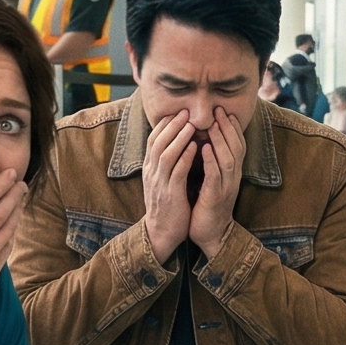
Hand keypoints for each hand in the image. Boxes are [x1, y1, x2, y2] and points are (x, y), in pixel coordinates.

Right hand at [140, 111, 197, 265]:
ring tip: (191, 124)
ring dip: (179, 137)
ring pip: (166, 154)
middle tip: (185, 111)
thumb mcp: (161, 181)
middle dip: (172, 125)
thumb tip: (175, 144)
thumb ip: (166, 163)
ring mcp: (160, 184)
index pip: (153, 140)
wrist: (161, 233)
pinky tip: (195, 147)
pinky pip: (177, 172)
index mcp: (149, 169)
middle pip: (158, 142)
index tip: (177, 112)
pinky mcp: (170, 195)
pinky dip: (186, 157)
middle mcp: (151, 173)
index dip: (164, 125)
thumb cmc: (166, 206)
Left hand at [188, 113, 244, 260]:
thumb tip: (204, 142)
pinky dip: (210, 161)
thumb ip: (212, 163)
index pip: (237, 145)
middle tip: (219, 110)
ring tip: (212, 124)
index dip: (232, 128)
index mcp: (232, 173)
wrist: (211, 235)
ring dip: (220, 140)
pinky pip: (215, 176)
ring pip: (228, 159)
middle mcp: (233, 178)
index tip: (223, 111)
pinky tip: (203, 149)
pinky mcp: (216, 198)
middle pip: (236, 148)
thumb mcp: (212, 181)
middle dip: (227, 128)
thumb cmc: (207, 206)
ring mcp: (227, 188)